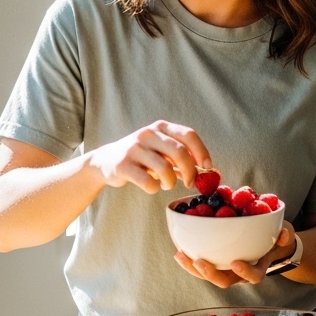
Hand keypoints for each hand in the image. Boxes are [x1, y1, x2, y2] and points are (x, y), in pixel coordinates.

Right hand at [88, 121, 210, 194]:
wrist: (105, 162)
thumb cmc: (142, 158)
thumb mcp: (161, 151)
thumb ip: (182, 158)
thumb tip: (210, 172)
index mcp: (161, 127)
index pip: (189, 135)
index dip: (202, 152)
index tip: (207, 167)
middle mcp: (148, 134)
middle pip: (179, 152)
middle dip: (190, 171)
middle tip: (190, 183)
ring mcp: (134, 148)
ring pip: (164, 168)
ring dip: (171, 182)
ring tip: (168, 184)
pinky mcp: (123, 165)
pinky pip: (147, 182)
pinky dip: (154, 188)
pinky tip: (152, 187)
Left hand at [175, 221, 295, 288]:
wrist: (268, 243)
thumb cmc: (275, 237)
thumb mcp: (284, 232)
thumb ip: (285, 234)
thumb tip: (284, 234)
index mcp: (258, 268)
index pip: (254, 276)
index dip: (245, 272)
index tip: (236, 262)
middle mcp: (240, 275)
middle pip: (225, 281)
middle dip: (210, 274)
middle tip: (199, 261)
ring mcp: (227, 271)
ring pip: (210, 276)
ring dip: (193, 268)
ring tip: (180, 255)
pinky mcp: (216, 264)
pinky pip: (202, 267)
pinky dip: (190, 261)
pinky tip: (179, 250)